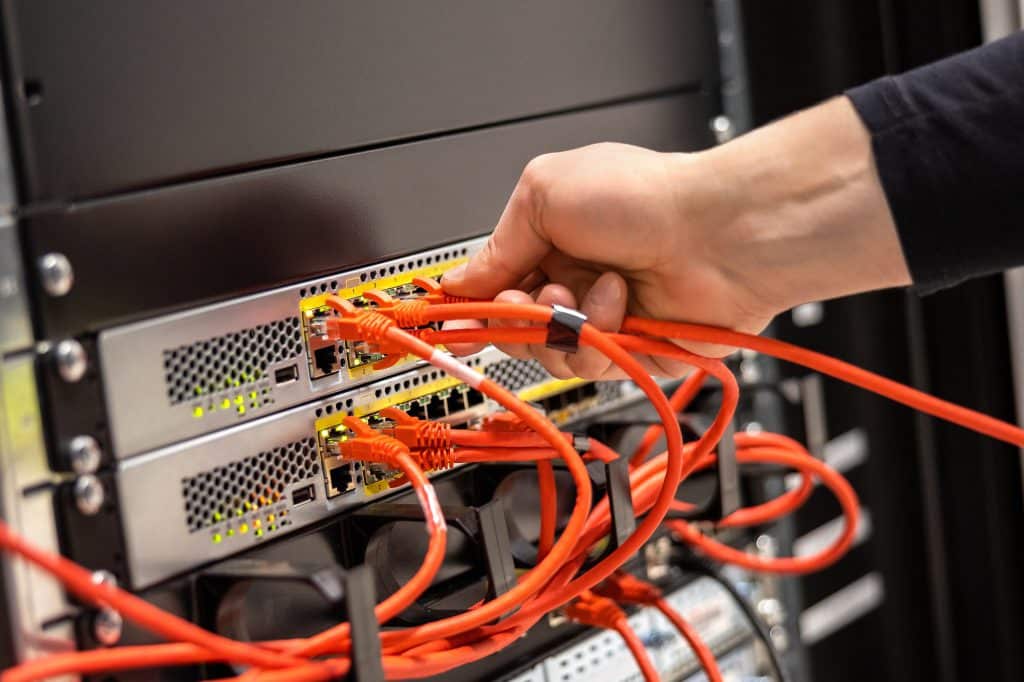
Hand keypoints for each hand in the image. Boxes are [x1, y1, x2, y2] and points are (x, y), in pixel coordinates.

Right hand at [442, 98, 909, 378]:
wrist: (717, 234)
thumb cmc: (643, 197)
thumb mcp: (544, 194)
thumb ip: (496, 245)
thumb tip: (459, 280)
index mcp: (550, 239)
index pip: (494, 284)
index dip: (471, 305)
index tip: (450, 321)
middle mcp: (574, 280)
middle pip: (515, 326)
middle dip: (514, 315)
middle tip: (524, 300)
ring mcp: (602, 319)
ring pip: (548, 352)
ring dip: (560, 323)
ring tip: (585, 291)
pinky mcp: (629, 353)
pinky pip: (588, 368)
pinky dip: (598, 335)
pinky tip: (619, 302)